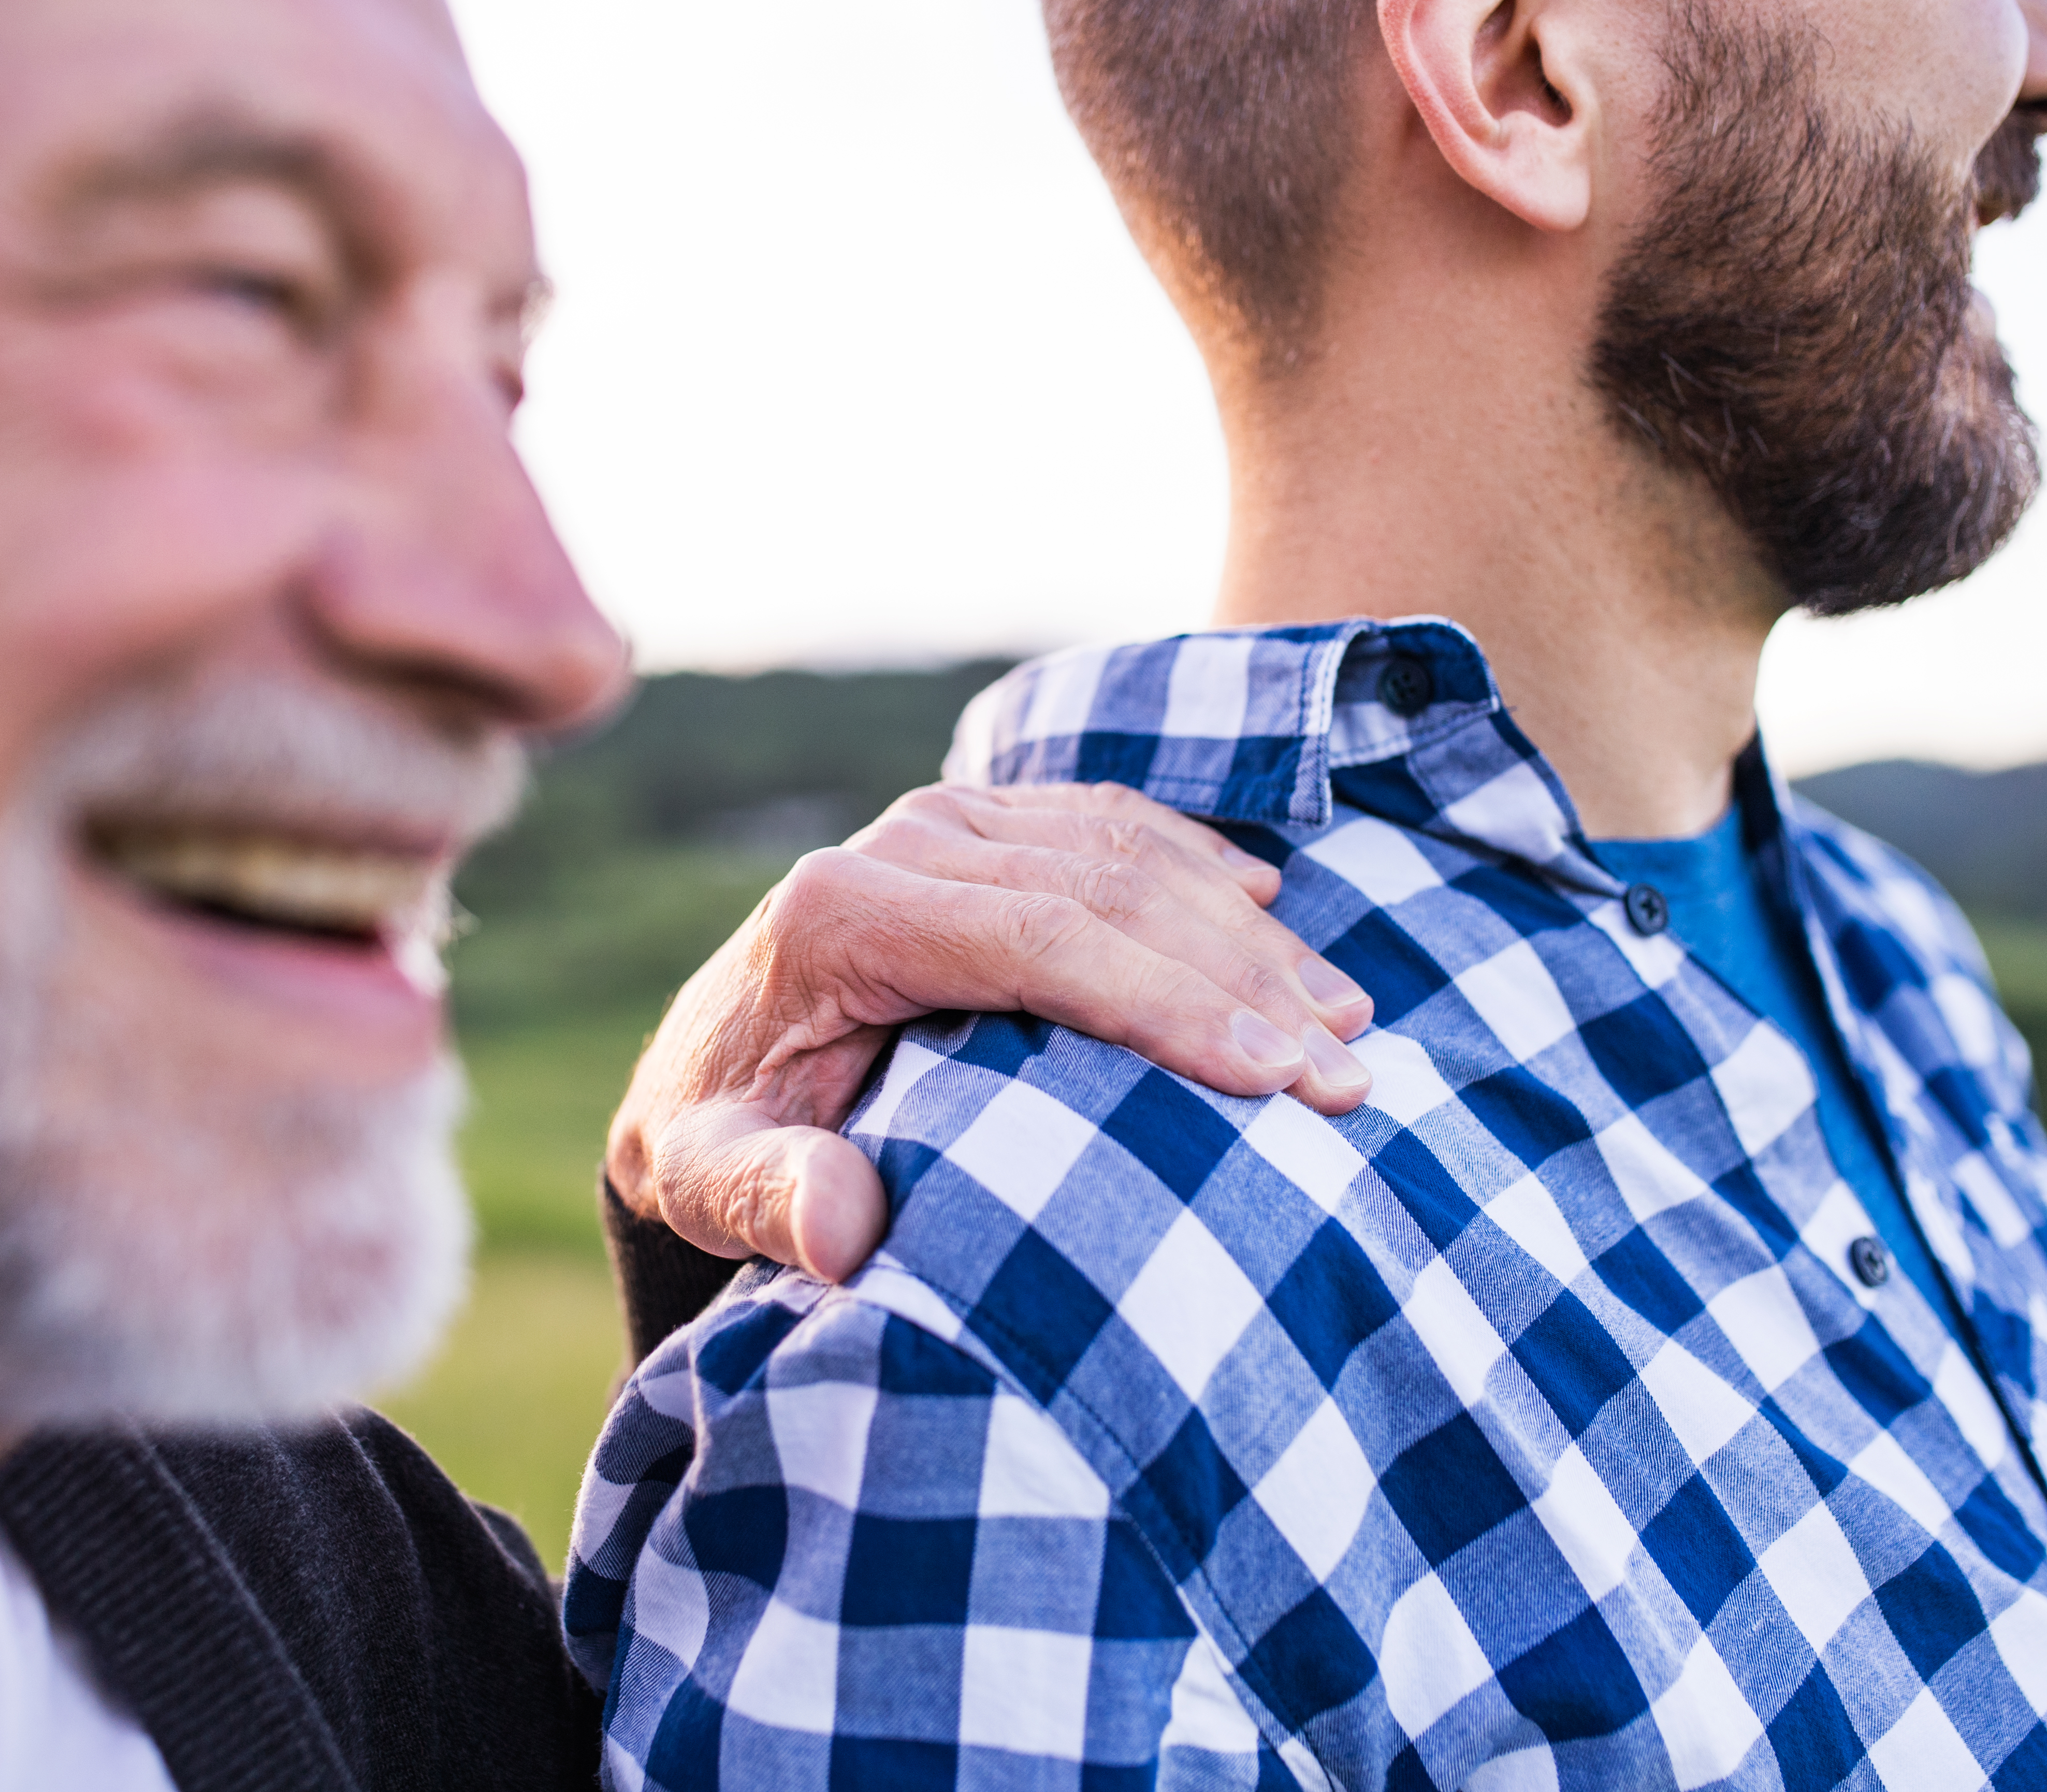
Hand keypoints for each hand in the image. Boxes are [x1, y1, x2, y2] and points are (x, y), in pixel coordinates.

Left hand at [605, 782, 1374, 1282]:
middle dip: (1241, 978)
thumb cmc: (715, 1137)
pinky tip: (1278, 913)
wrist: (699, 1064)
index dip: (1168, 1002)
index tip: (1275, 1075)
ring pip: (1131, 852)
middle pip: (1109, 889)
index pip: (1043, 939)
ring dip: (1247, 934)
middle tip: (1347, 1072)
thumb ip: (764, 1197)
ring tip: (1346, 1019)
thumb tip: (843, 1228)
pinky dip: (1204, 871)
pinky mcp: (985, 823)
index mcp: (841, 912)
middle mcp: (900, 841)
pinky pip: (1117, 827)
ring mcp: (948, 818)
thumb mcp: (707, 1179)